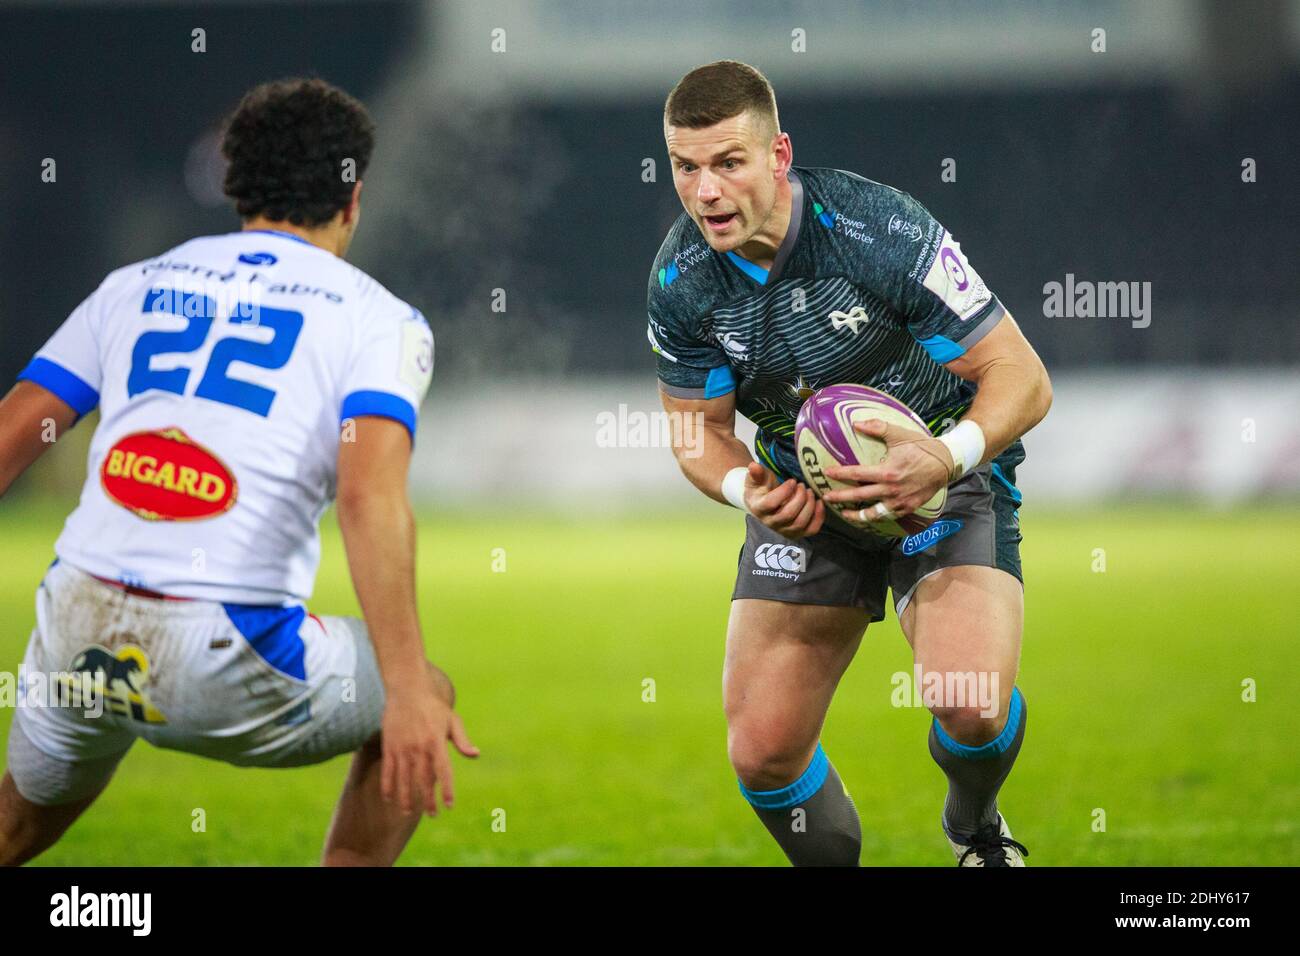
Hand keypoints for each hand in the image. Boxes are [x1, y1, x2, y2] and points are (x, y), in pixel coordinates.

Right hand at [380, 665, 479, 816]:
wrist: (407, 689)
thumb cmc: (433, 706)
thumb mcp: (452, 720)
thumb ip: (462, 740)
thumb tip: (475, 755)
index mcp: (436, 742)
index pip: (443, 771)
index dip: (446, 790)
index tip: (450, 805)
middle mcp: (419, 747)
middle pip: (423, 780)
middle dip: (427, 800)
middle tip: (433, 815)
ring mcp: (402, 748)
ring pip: (403, 779)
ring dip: (406, 798)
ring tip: (409, 813)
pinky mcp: (389, 746)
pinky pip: (388, 770)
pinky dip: (387, 786)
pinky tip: (389, 798)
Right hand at [743, 461, 825, 539]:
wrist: (764, 502)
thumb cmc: (761, 488)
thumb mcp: (757, 479)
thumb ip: (756, 473)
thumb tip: (754, 466)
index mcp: (759, 508)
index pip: (771, 503)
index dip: (784, 491)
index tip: (792, 481)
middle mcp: (771, 522)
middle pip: (788, 514)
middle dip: (800, 497)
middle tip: (803, 485)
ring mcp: (784, 530)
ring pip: (800, 523)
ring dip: (809, 506)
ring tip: (810, 492)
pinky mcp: (797, 533)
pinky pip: (811, 529)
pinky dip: (819, 517)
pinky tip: (819, 502)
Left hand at [821, 419, 951, 520]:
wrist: (945, 463)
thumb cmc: (921, 448)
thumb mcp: (899, 435)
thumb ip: (877, 428)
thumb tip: (856, 423)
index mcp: (887, 471)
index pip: (857, 474)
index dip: (840, 474)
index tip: (827, 472)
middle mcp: (891, 489)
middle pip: (859, 496)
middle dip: (840, 498)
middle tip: (826, 497)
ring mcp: (899, 502)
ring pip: (872, 513)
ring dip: (856, 515)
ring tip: (843, 513)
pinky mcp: (907, 508)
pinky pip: (886, 516)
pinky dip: (875, 518)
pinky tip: (867, 516)